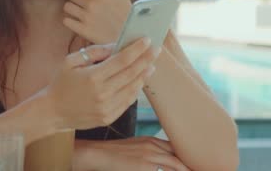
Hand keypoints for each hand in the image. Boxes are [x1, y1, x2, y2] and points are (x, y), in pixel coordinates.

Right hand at [44, 38, 156, 129]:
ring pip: (132, 89)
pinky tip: (138, 81)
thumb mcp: (70, 61)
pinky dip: (135, 90)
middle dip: (145, 60)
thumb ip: (94, 52)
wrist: (51, 112)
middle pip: (131, 73)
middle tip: (156, 50)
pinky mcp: (108, 118)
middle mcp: (102, 93)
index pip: (121, 60)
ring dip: (143, 75)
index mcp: (92, 77)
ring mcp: (106, 107)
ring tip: (150, 65)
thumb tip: (115, 46)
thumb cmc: (60, 83)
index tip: (147, 40)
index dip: (136, 49)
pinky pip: (127, 102)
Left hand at [62, 0, 131, 44]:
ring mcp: (86, 17)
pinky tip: (80, 23)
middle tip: (88, 5)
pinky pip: (66, 20)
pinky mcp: (82, 30)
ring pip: (67, 7)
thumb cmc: (127, 16)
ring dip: (73, 9)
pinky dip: (70, 21)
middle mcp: (92, 3)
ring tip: (84, 14)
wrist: (130, 39)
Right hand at [75, 136, 190, 170]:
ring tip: (201, 170)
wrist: (98, 154)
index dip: (190, 158)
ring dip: (188, 169)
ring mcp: (150, 155)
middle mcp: (154, 146)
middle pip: (181, 156)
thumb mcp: (134, 149)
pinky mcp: (145, 165)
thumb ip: (149, 153)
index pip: (178, 149)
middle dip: (194, 165)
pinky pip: (167, 170)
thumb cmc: (113, 154)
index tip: (200, 164)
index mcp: (152, 141)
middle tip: (210, 169)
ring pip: (178, 164)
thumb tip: (158, 162)